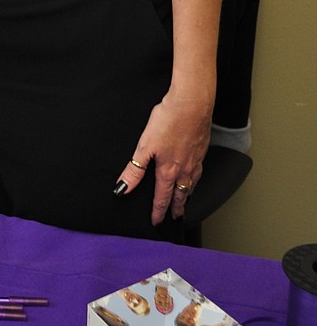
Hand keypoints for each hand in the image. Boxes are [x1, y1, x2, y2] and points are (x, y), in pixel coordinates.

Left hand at [114, 90, 211, 223]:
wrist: (192, 104)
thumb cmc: (169, 120)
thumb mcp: (144, 146)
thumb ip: (134, 169)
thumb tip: (123, 188)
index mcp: (168, 171)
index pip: (162, 198)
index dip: (158, 211)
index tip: (155, 221)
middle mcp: (185, 169)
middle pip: (180, 195)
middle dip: (176, 208)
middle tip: (174, 218)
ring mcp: (195, 160)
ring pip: (192, 185)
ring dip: (187, 196)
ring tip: (185, 201)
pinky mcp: (202, 150)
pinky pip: (199, 172)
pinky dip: (196, 180)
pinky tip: (194, 175)